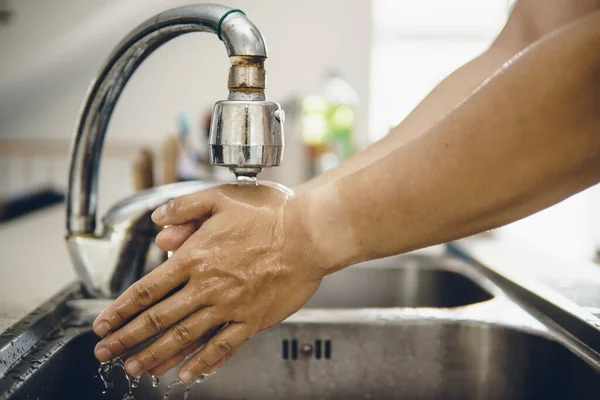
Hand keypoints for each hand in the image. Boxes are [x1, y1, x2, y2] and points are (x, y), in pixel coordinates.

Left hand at [91, 183, 323, 382]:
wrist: (311, 233)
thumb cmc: (271, 213)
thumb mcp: (221, 197)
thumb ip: (185, 207)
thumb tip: (158, 221)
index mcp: (196, 257)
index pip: (147, 289)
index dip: (120, 309)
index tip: (103, 324)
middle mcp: (208, 285)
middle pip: (158, 318)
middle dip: (127, 338)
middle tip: (105, 354)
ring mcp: (230, 305)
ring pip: (185, 336)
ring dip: (156, 354)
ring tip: (136, 368)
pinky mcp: (253, 319)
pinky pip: (223, 346)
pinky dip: (203, 362)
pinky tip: (187, 373)